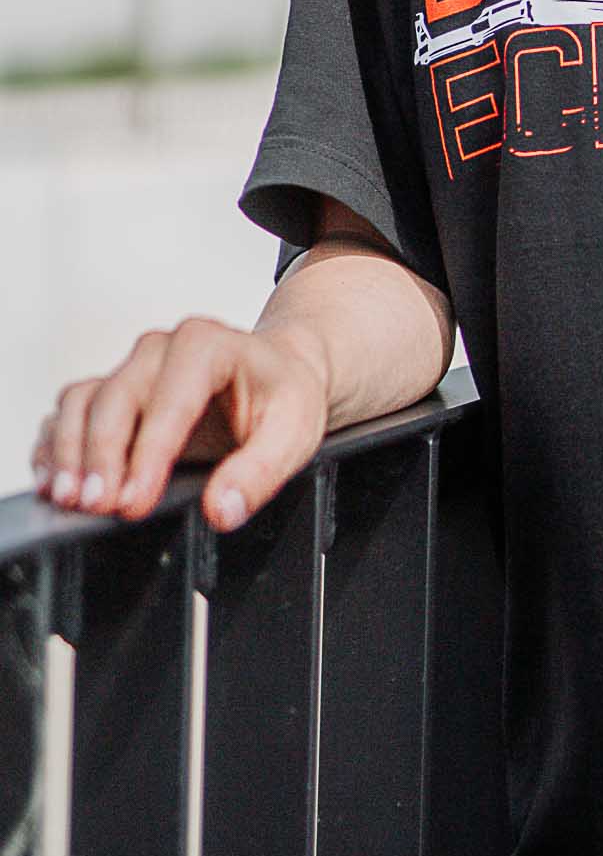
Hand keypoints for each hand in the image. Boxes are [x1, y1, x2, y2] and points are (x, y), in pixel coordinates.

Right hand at [30, 317, 330, 533]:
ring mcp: (133, 367)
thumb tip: (221, 510)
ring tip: (68, 498)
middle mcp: (161, 349)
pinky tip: (56, 481)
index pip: (169, 400)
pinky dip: (57, 445)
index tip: (133, 501)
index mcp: (207, 345)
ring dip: (69, 451)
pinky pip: (71, 410)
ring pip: (83, 400)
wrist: (282, 369)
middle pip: (116, 397)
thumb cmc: (286, 393)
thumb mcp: (294, 431)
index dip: (147, 454)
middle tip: (96, 506)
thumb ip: (260, 472)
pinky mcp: (114, 389)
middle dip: (100, 456)